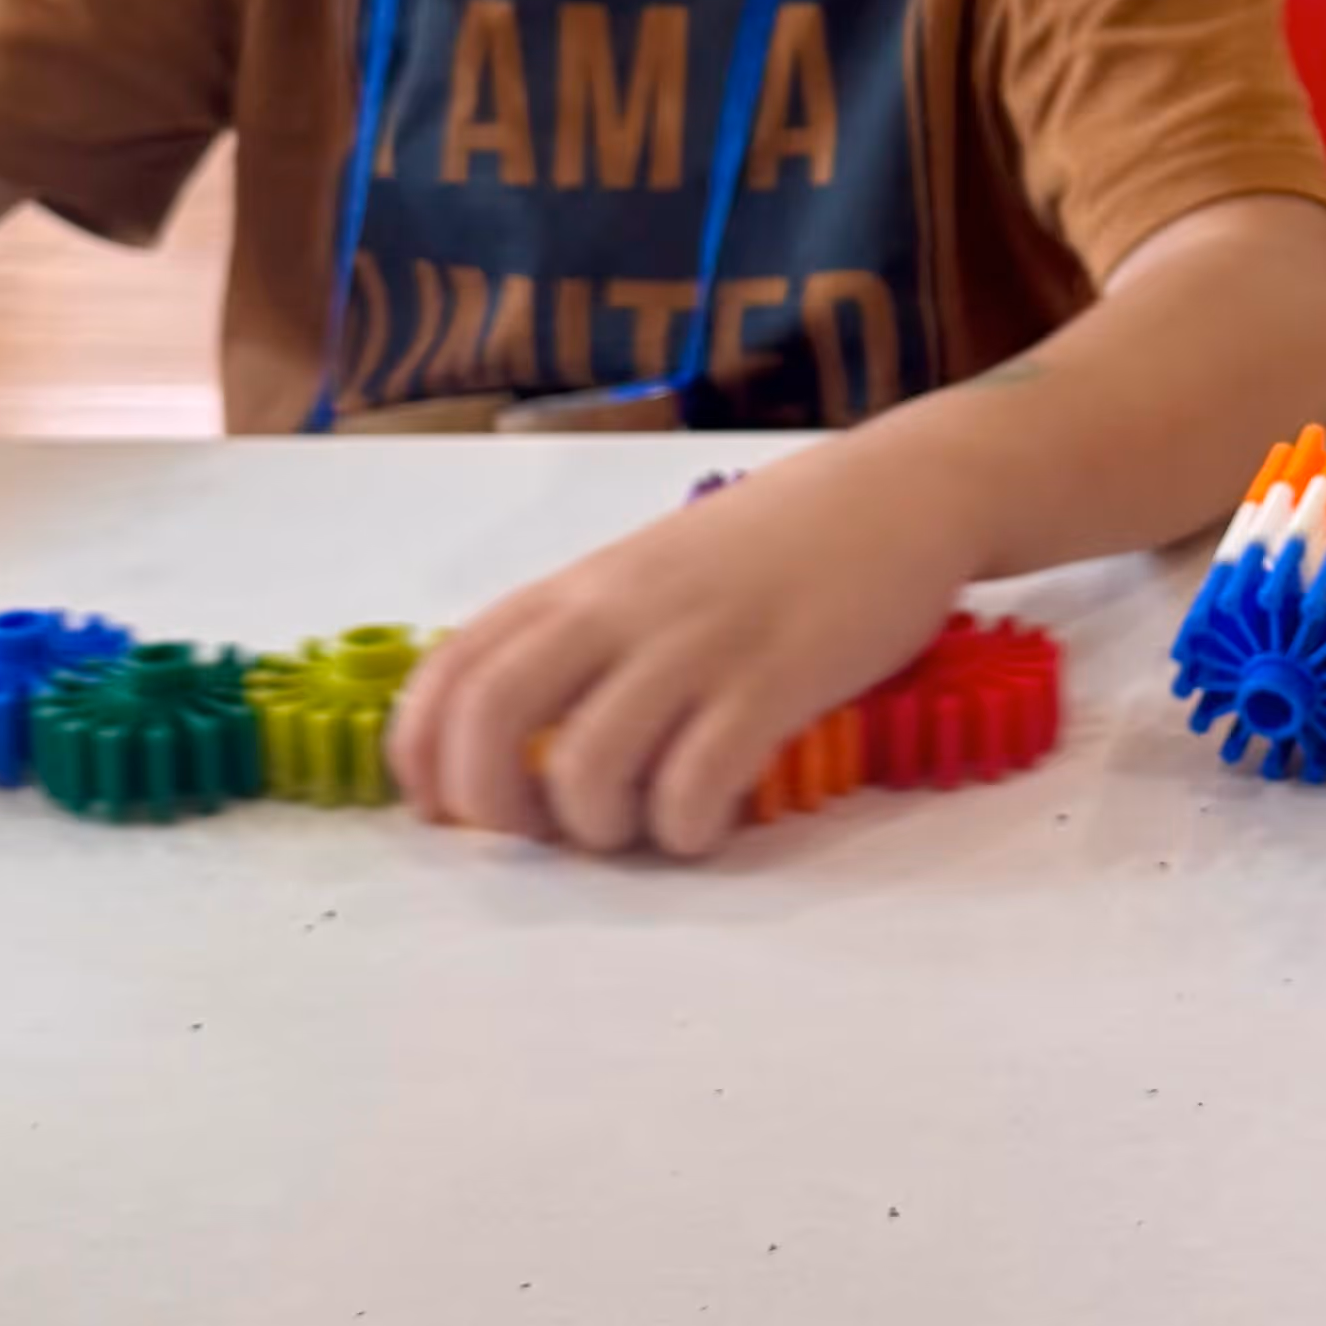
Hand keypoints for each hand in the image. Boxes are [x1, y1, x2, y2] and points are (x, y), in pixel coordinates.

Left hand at [387, 448, 970, 857]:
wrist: (900, 491)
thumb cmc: (775, 543)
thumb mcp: (654, 572)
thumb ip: (586, 637)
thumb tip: (514, 743)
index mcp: (582, 584)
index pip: (453, 669)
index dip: (424, 758)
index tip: (448, 812)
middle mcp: (621, 609)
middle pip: (493, 716)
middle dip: (493, 805)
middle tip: (541, 833)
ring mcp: (697, 642)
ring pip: (589, 764)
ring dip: (599, 827)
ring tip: (641, 827)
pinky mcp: (774, 679)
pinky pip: (696, 783)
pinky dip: (685, 829)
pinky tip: (708, 823)